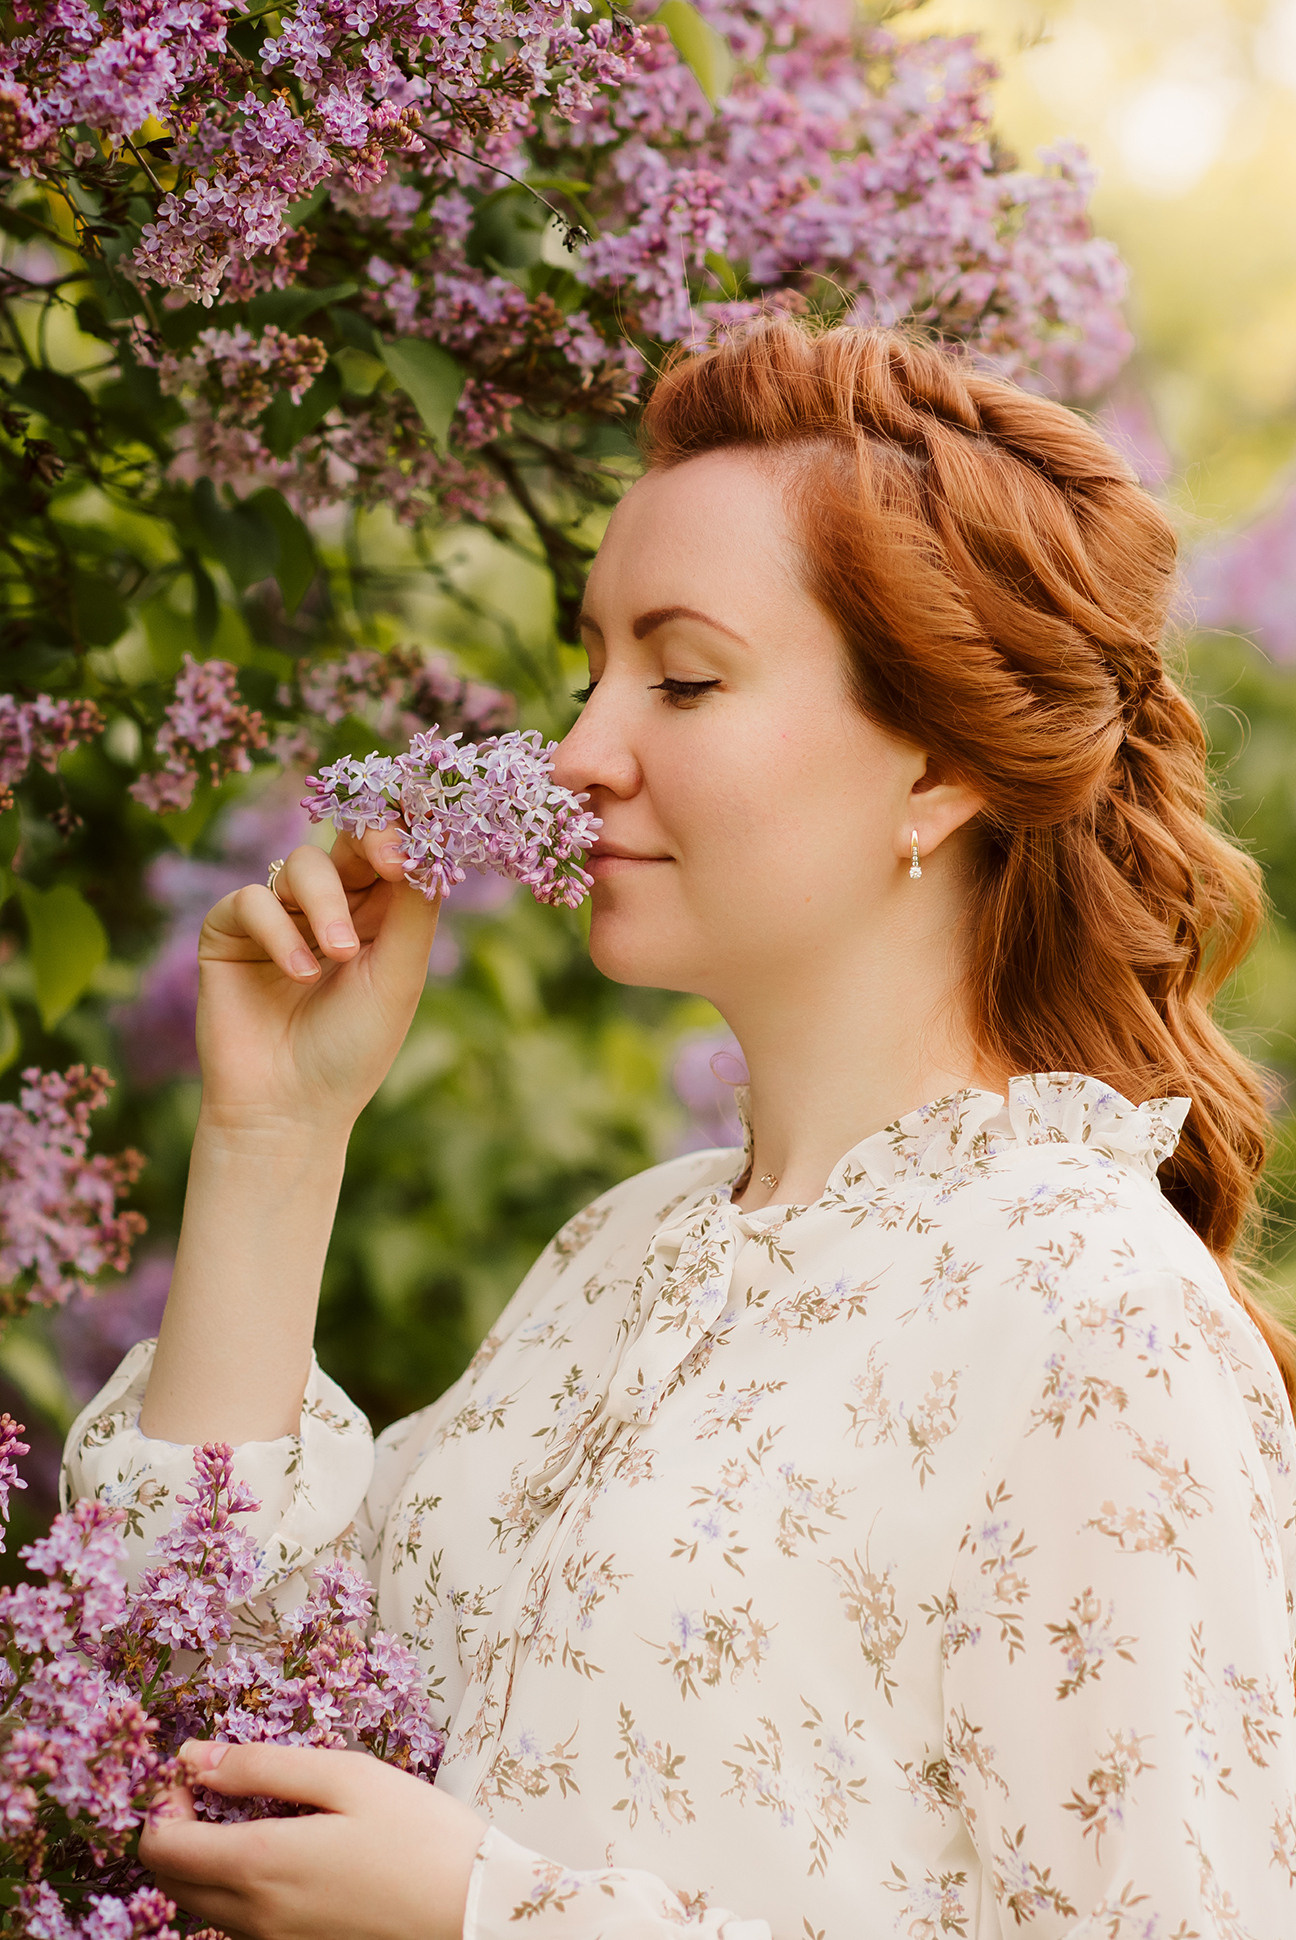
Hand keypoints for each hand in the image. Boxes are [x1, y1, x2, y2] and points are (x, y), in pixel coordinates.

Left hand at [140, 1740, 486, 1939]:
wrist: (474, 1912)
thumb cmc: (418, 1834)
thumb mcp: (345, 1776)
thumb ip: (262, 1766)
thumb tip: (194, 1758)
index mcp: (260, 1866)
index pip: (161, 1846)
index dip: (160, 1801)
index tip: (192, 1768)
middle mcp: (252, 1918)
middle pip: (170, 1881)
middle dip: (174, 1828)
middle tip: (214, 1785)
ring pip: (200, 1905)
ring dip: (201, 1858)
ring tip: (250, 1810)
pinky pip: (236, 1922)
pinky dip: (233, 1883)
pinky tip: (279, 1848)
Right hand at [194, 820, 440, 1132]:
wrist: (290, 1109)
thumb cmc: (352, 1049)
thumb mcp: (398, 976)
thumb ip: (415, 907)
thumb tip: (434, 838)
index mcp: (377, 916)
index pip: (390, 853)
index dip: (403, 834)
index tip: (418, 838)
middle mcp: (327, 908)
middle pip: (346, 843)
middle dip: (369, 843)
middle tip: (389, 860)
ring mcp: (277, 917)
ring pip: (301, 865)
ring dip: (326, 905)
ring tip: (339, 956)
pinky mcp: (229, 932)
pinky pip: (252, 900)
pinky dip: (279, 932)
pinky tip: (299, 975)